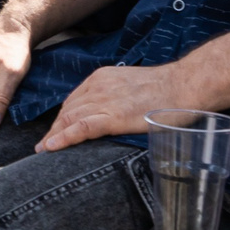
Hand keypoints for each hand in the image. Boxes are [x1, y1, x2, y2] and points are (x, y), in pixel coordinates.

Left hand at [37, 62, 200, 152]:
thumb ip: (119, 97)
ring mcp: (104, 100)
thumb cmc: (168, 89)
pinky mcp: (113, 116)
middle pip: (67, 110)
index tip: (54, 131)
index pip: (73, 100)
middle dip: (54, 128)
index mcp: (101, 78)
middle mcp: (97, 86)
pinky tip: (50, 148)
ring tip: (43, 151)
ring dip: (54, 136)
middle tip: (44, 145)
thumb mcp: (133, 87)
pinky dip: (63, 138)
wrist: (186, 84)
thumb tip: (116, 113)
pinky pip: (81, 128)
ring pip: (69, 119)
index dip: (62, 118)